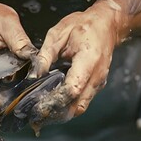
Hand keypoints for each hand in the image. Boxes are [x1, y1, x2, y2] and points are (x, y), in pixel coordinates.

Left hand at [28, 5, 118, 127]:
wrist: (107, 24)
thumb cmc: (84, 26)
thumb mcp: (59, 33)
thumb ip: (45, 55)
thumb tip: (34, 74)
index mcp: (88, 60)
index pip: (73, 88)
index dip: (56, 99)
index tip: (40, 104)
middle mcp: (96, 76)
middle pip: (77, 104)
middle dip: (57, 113)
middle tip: (37, 116)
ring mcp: (98, 83)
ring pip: (80, 107)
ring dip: (62, 113)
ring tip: (43, 113)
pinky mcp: (96, 86)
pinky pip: (82, 102)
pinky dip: (68, 107)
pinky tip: (54, 105)